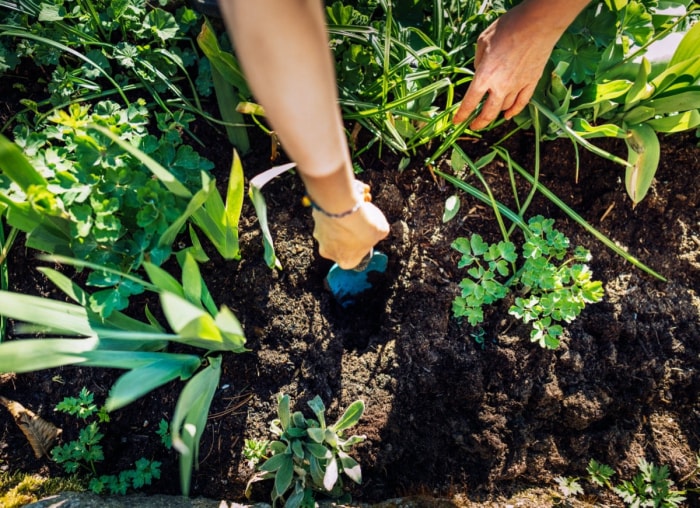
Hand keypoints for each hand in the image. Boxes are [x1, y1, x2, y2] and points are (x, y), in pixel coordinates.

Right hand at [312, 201, 388, 269]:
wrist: (344, 208)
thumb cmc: (363, 224)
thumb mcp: (381, 231)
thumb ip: (379, 234)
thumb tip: (378, 229)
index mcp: (346, 262)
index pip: (355, 258)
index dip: (362, 246)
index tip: (367, 236)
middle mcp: (329, 253)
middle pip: (341, 244)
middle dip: (349, 234)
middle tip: (360, 223)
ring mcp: (319, 237)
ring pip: (332, 230)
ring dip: (341, 222)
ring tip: (353, 211)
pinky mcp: (315, 220)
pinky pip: (327, 216)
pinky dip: (334, 211)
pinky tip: (344, 205)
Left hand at [453, 4, 561, 129]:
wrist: (537, 24)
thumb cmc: (508, 28)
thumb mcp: (483, 42)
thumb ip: (478, 61)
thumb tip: (479, 71)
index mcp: (484, 76)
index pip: (470, 103)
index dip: (462, 115)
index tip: (457, 121)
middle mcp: (500, 86)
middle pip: (488, 113)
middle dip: (479, 123)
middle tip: (473, 126)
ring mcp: (517, 86)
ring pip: (504, 108)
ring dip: (495, 113)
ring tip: (489, 114)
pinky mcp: (532, 82)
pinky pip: (522, 103)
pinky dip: (514, 111)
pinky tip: (508, 115)